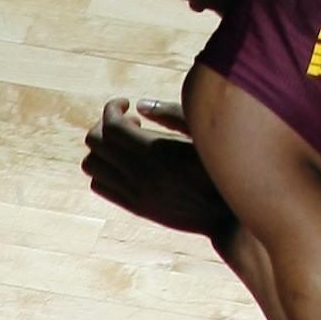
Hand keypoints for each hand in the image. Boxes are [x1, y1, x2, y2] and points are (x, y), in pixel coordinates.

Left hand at [82, 97, 233, 239]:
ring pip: (92, 165)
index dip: (112, 109)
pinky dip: (104, 169)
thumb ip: (173, 115)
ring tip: (127, 143)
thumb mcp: (206, 135)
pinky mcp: (135, 208)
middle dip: (105, 124)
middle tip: (130, 121)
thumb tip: (141, 105)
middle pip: (95, 143)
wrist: (228, 216)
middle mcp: (140, 174)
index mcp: (157, 152)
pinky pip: (100, 185)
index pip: (111, 126)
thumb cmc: (224, 167)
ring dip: (102, 148)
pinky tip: (127, 163)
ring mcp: (134, 193)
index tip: (127, 103)